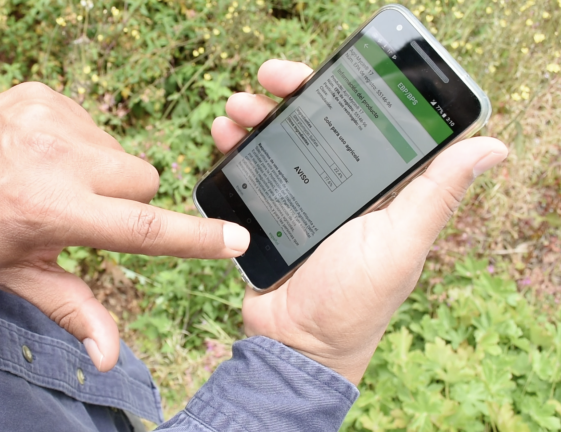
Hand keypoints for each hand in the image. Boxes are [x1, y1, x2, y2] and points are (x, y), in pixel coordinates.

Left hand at [0, 83, 249, 371]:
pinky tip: (42, 154)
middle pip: (143, 180)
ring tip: (54, 179)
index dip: (192, 238)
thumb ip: (73, 310)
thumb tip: (108, 358)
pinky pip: (97, 126)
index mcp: (48, 211)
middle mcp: (53, 159)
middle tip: (80, 211)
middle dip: (126, 201)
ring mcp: (51, 118)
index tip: (236, 240)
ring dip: (103, 172)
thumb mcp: (16, 275)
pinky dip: (81, 145)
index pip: (139, 226)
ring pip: (122, 154)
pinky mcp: (46, 95)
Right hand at [213, 60, 507, 384]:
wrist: (295, 344)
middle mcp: (339, 187)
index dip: (342, 90)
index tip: (319, 72)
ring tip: (235, 110)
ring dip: (255, 117)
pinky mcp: (266, 213)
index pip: (363, 121)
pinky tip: (223, 137)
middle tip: (266, 79)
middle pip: (314, 124)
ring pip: (277, 142)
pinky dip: (235, 150)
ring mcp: (299, 198)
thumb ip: (435, 194)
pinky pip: (250, 171)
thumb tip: (492, 145)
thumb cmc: (355, 301)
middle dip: (289, 95)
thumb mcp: (399, 243)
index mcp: (377, 187)